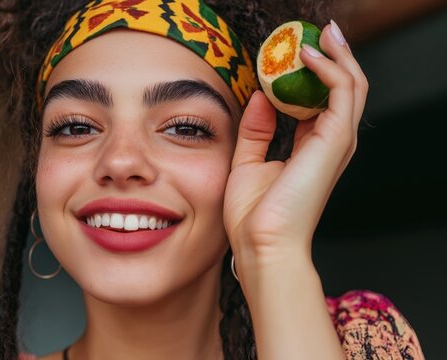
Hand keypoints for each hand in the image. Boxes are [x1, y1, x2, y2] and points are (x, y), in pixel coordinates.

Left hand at [223, 21, 368, 277]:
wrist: (261, 244)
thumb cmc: (253, 214)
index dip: (306, 74)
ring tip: (316, 34)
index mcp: (310, 148)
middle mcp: (329, 143)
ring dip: (335, 55)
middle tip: (312, 33)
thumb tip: (260, 97)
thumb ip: (256, 129)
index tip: (288, 52)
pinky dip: (328, 67)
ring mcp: (336, 141)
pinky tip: (307, 56)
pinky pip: (342, 91)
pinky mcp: (335, 140)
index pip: (318, 100)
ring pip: (351, 85)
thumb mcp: (247, 161)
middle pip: (341, 88)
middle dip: (329, 57)